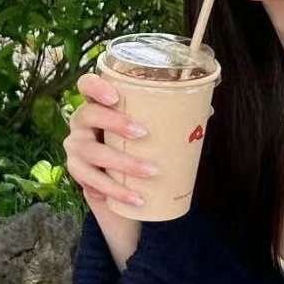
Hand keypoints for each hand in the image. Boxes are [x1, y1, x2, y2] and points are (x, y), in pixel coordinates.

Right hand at [63, 72, 158, 211]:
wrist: (116, 182)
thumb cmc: (133, 144)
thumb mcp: (147, 127)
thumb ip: (170, 116)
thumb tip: (208, 111)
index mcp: (97, 103)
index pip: (86, 85)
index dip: (96, 87)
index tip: (115, 96)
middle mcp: (80, 122)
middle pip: (88, 115)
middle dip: (115, 123)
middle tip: (143, 133)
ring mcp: (75, 147)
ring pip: (93, 152)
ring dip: (123, 163)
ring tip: (152, 171)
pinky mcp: (77, 172)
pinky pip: (92, 182)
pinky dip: (117, 191)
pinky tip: (136, 198)